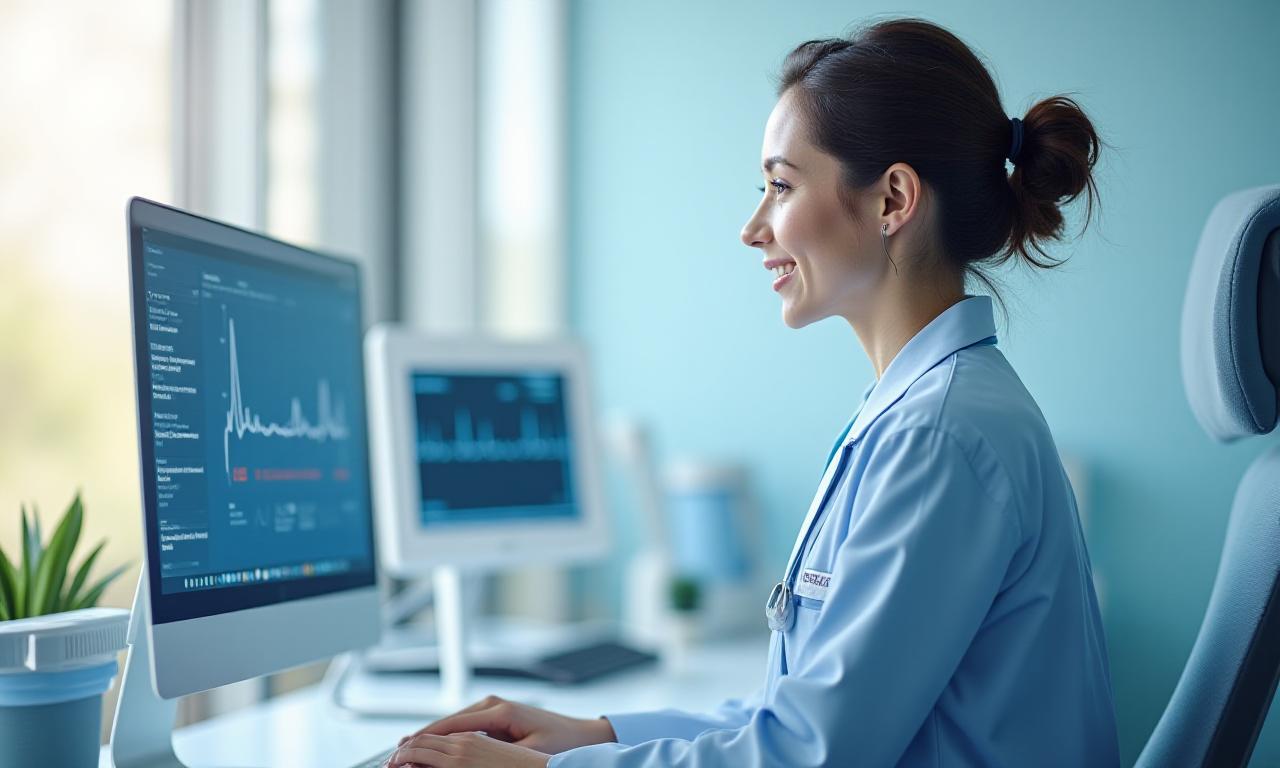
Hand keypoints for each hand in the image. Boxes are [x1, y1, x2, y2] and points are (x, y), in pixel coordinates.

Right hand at [399, 694, 616, 754]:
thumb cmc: (560, 745)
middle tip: (396, 754)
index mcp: (499, 711)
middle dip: (421, 737)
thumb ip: (492, 754)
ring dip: (431, 735)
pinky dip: (447, 733)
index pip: (452, 725)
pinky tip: (434, 745)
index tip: (403, 751)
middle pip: (447, 721)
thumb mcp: (524, 755)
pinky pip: (465, 723)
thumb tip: (462, 754)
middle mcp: (493, 703)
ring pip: (453, 721)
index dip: (425, 739)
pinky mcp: (497, 713)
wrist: (583, 735)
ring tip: (407, 750)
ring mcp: (494, 706)